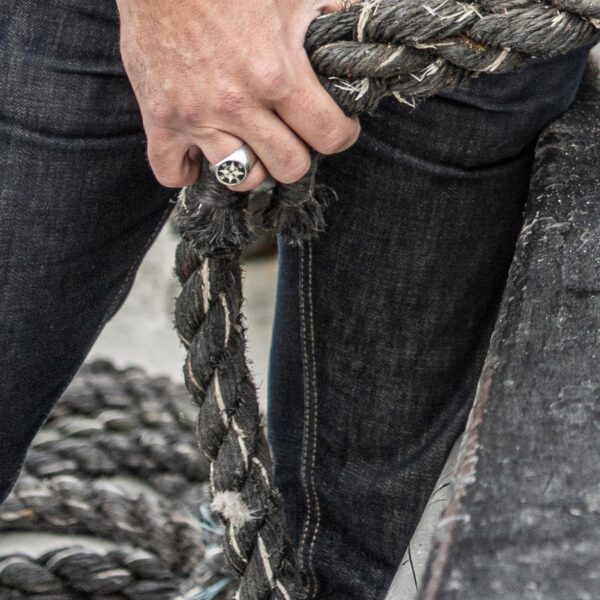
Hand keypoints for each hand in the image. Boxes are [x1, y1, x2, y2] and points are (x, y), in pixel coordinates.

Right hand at [115, 0, 360, 189]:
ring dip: (251, 166)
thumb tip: (355, 33)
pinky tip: (199, 154)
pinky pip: (172, 173)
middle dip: (298, 154)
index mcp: (277, 74)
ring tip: (249, 143)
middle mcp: (238, 103)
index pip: (328, 136)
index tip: (337, 127)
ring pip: (239, 178)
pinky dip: (187, 171)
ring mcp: (196, 116)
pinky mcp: (160, 118)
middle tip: (292, 135)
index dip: (341, 135)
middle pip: (289, 167)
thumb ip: (329, 16)